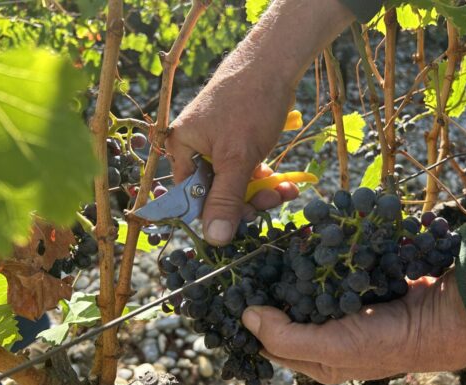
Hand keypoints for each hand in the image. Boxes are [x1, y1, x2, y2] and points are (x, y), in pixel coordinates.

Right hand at [166, 62, 296, 244]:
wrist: (274, 64)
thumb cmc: (249, 105)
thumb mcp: (237, 158)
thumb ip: (225, 199)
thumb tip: (214, 239)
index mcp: (182, 149)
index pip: (189, 196)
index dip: (213, 213)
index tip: (240, 222)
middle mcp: (195, 148)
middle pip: (214, 192)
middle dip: (244, 202)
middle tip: (268, 203)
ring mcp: (218, 146)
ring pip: (235, 184)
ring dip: (260, 193)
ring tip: (282, 192)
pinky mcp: (237, 143)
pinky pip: (246, 171)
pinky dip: (264, 180)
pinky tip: (283, 184)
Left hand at [241, 271, 465, 383]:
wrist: (441, 317)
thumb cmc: (386, 341)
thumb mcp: (332, 348)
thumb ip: (285, 336)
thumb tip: (247, 317)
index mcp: (316, 359)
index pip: (270, 344)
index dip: (250, 323)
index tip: (234, 294)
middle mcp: (326, 336)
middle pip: (286, 314)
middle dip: (269, 292)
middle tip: (251, 266)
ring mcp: (342, 309)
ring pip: (305, 290)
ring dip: (291, 272)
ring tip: (271, 251)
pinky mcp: (356, 287)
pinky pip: (328, 273)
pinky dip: (317, 260)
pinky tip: (305, 244)